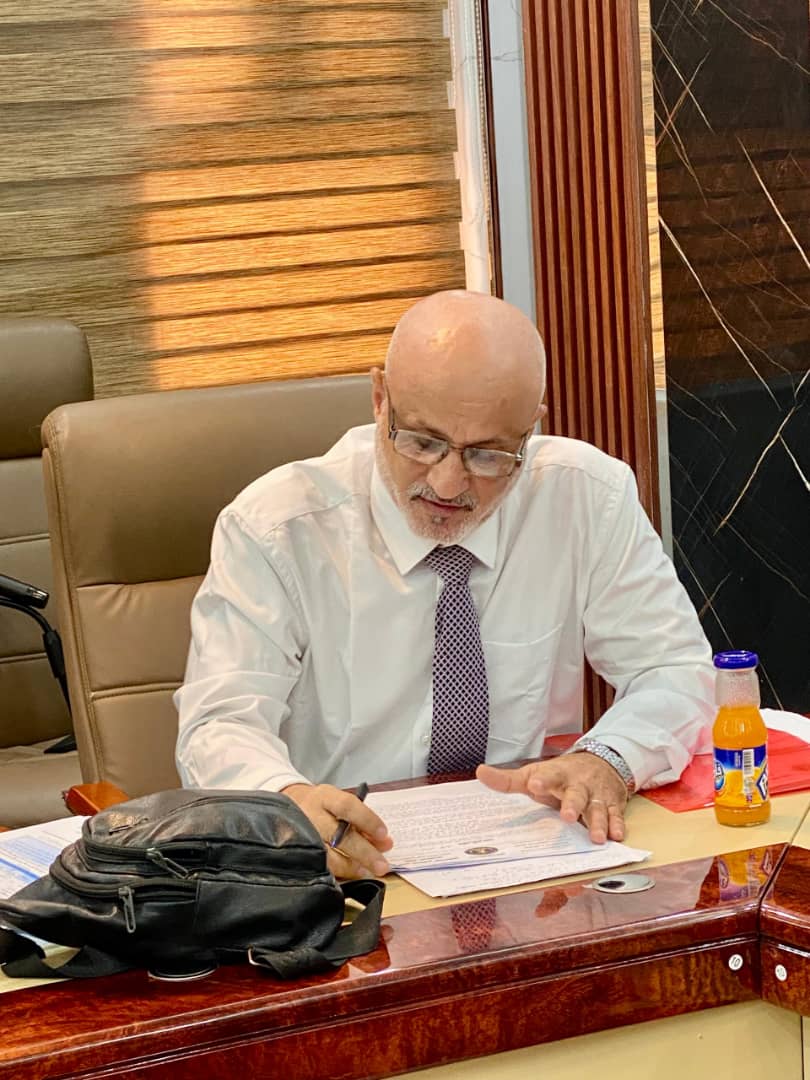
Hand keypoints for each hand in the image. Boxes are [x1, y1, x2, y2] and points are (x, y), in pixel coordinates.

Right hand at [283, 783, 392, 879]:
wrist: (289, 806)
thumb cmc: (323, 807)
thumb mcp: (340, 804)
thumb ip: (363, 823)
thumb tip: (385, 845)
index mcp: (324, 797)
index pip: (347, 806)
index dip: (367, 820)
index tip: (384, 834)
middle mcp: (310, 815)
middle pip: (338, 835)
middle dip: (363, 852)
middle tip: (382, 866)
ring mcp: (300, 835)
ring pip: (326, 855)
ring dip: (350, 867)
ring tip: (367, 872)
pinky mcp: (296, 854)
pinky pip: (317, 867)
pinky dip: (336, 873)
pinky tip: (348, 876)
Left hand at [476, 754, 628, 843]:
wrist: (602, 761)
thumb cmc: (561, 774)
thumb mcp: (535, 773)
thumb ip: (509, 780)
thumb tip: (480, 773)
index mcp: (557, 775)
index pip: (548, 775)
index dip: (541, 780)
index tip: (533, 784)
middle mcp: (578, 784)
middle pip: (576, 794)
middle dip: (572, 805)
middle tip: (566, 816)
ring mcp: (596, 795)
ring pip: (597, 808)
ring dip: (598, 822)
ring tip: (597, 837)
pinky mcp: (611, 804)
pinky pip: (616, 815)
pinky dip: (618, 825)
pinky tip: (617, 836)